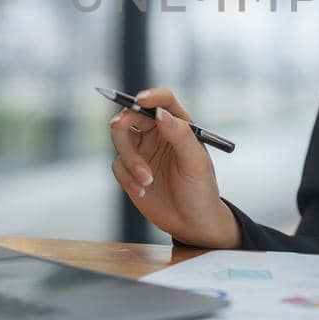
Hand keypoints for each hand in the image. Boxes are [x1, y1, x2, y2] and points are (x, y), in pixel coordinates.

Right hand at [109, 87, 239, 248]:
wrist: (192, 223)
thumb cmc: (201, 190)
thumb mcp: (196, 163)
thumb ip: (180, 135)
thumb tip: (159, 113)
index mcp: (178, 125)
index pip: (162, 101)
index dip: (150, 96)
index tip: (140, 100)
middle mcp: (158, 133)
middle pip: (132, 115)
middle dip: (124, 121)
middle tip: (120, 127)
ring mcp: (142, 151)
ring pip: (120, 138)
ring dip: (130, 158)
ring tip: (147, 180)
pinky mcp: (129, 170)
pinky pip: (118, 164)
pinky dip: (127, 177)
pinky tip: (143, 191)